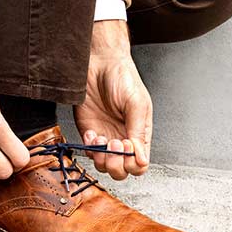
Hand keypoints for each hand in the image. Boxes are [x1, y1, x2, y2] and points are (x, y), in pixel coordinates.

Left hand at [73, 20, 151, 181]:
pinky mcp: (88, 131)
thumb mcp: (136, 103)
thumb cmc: (123, 77)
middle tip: (113, 144)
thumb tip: (142, 159)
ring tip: (101, 137)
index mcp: (139, 134)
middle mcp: (122, 139)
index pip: (139, 165)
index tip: (126, 145)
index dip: (132, 163)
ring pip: (103, 166)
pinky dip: (89, 147)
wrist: (99, 60)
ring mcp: (104, 136)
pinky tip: (92, 132)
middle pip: (121, 171)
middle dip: (116, 164)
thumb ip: (138, 132)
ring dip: (101, 158)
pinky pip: (88, 151)